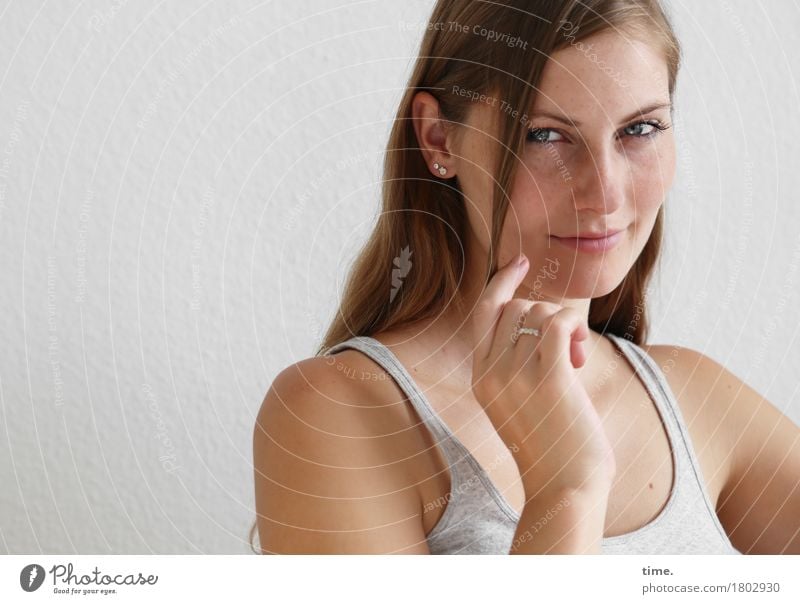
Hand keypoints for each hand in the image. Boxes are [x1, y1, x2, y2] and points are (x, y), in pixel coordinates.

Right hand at [470, 254, 616, 493]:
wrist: (564, 485)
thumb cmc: (549, 444)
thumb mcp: (516, 402)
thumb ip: (514, 365)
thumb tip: (539, 321)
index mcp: (480, 376)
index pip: (483, 312)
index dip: (502, 282)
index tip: (520, 262)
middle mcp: (491, 373)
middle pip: (517, 307)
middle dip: (547, 315)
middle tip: (569, 348)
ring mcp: (517, 376)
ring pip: (542, 313)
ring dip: (568, 326)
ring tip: (578, 358)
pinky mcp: (549, 380)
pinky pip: (560, 325)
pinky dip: (576, 330)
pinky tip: (582, 355)